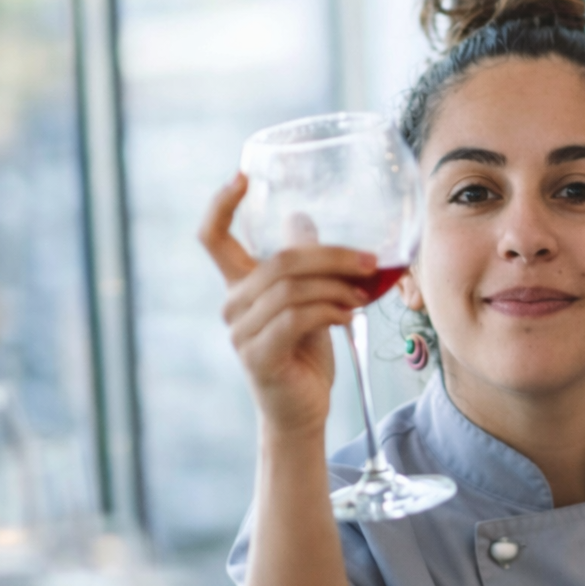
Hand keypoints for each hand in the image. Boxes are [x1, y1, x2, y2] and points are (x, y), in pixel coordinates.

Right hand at [200, 173, 376, 433]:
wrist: (303, 409)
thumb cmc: (306, 353)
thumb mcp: (308, 301)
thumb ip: (303, 266)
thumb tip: (301, 218)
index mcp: (240, 285)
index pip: (213, 238)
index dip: (221, 206)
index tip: (241, 176)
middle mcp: (233, 305)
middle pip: (280, 261)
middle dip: (331, 256)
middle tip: (371, 261)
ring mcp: (241, 332)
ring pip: (292, 289)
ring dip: (337, 287)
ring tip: (364, 295)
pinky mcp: (258, 356)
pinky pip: (297, 318)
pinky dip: (330, 312)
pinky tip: (350, 316)